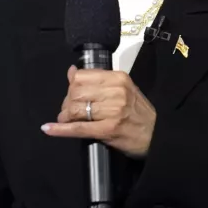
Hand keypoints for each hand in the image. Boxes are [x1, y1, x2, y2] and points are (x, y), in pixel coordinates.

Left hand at [41, 66, 156, 158]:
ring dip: (65, 116)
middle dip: (67, 103)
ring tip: (67, 120)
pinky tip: (49, 129)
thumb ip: (98, 80)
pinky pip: (77, 128)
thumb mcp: (123, 89)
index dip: (71, 87)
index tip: (73, 95)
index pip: (81, 76)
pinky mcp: (108, 130)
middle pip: (75, 92)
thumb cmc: (139, 113)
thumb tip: (71, 71)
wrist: (158, 136)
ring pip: (75, 109)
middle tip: (69, 112)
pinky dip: (60, 130)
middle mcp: (116, 92)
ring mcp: (112, 111)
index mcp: (118, 78)